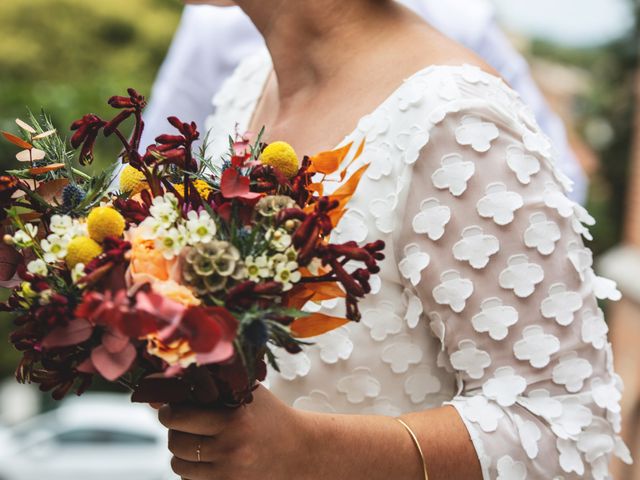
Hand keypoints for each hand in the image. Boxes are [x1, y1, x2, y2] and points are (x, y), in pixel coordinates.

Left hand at [158, 385, 310, 479]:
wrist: (301, 451)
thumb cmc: (271, 417)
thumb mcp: (246, 394)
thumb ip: (209, 388)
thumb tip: (159, 395)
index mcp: (234, 419)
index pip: (179, 416)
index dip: (168, 411)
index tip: (170, 407)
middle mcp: (230, 448)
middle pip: (175, 442)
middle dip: (175, 431)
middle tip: (184, 423)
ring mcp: (229, 473)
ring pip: (179, 466)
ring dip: (183, 453)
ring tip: (198, 442)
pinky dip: (194, 471)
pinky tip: (209, 459)